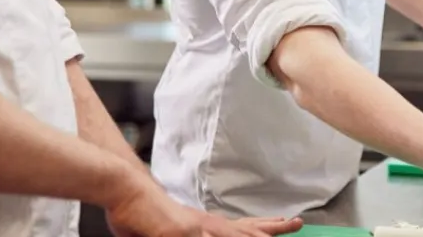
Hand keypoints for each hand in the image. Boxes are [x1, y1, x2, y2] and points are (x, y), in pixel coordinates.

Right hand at [107, 188, 303, 236]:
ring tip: (284, 227)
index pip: (239, 227)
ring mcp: (196, 229)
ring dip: (257, 234)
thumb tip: (182, 231)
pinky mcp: (184, 232)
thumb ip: (177, 233)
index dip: (262, 227)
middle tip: (298, 222)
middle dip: (273, 229)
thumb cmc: (137, 212)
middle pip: (246, 229)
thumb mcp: (163, 231)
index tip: (282, 222)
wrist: (124, 190)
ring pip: (236, 235)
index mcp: (201, 225)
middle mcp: (204, 225)